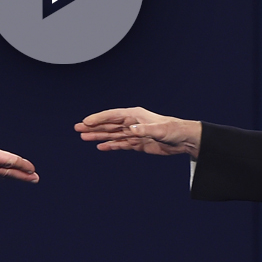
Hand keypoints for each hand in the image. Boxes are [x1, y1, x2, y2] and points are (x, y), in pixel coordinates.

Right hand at [74, 107, 201, 157]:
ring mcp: (134, 133)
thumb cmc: (174, 130)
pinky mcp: (137, 144)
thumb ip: (144, 130)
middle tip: (77, 128)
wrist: (184, 140)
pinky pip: (120, 144)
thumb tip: (131, 130)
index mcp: (135, 115)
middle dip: (93, 126)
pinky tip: (100, 147)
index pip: (112, 116)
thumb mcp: (160, 130)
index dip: (98, 118)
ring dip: (98, 136)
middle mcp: (132, 123)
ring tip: (83, 137)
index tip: (85, 122)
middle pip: (109, 124)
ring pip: (112, 134)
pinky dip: (110, 145)